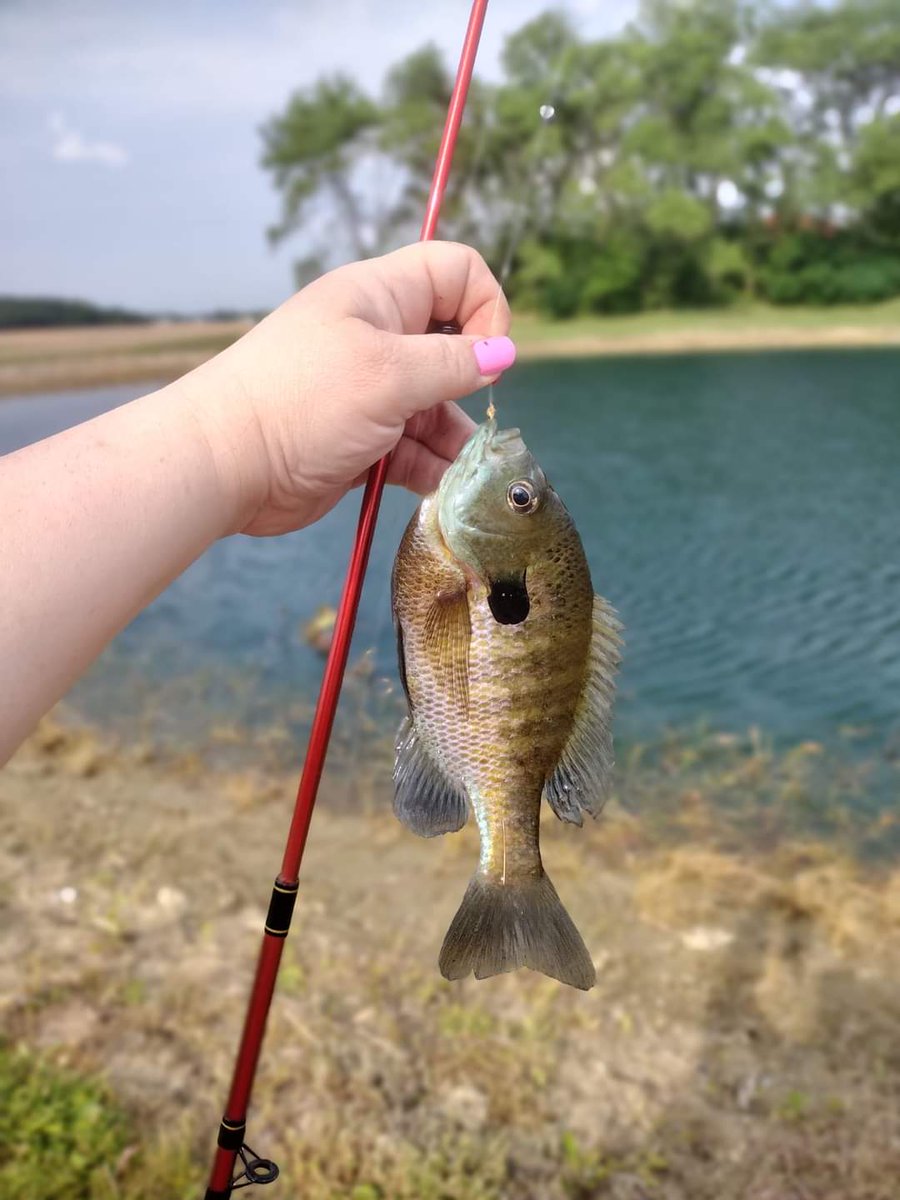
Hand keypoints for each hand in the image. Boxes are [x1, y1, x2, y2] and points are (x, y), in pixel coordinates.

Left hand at [183, 241, 513, 535]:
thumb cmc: (302, 401)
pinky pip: (414, 449)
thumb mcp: (390, 374)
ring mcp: (369, 391)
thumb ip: (455, 363)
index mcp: (381, 297)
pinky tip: (441, 489)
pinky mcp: (361, 441)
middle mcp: (377, 338)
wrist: (226, 465)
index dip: (485, 306)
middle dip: (472, 384)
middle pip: (453, 347)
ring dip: (456, 439)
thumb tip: (505, 353)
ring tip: (465, 473)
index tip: (485, 355)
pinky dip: (432, 468)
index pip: (456, 272)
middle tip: (473, 419)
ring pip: (436, 407)